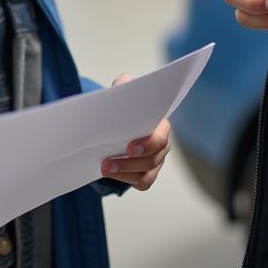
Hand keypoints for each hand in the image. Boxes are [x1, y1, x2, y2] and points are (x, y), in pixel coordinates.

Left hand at [101, 75, 170, 190]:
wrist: (120, 121)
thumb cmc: (125, 106)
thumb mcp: (125, 90)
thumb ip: (125, 85)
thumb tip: (123, 86)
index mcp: (160, 125)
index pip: (161, 137)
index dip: (148, 144)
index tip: (129, 147)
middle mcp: (162, 145)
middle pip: (153, 159)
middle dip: (130, 162)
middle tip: (107, 161)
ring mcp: (156, 161)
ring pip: (146, 175)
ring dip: (124, 172)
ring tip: (104, 167)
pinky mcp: (147, 173)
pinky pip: (141, 182)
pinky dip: (125, 179)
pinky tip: (110, 173)